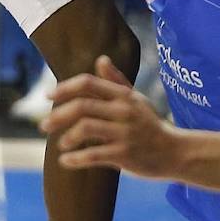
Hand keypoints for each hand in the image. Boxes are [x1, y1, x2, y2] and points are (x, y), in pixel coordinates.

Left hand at [41, 56, 182, 178]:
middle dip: (58, 115)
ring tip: (61, 144)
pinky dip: (76, 158)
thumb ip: (116, 81)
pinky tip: (65, 161)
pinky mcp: (125, 155)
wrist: (176, 152)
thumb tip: (100, 59)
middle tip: (43, 125)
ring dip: (68, 137)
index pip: (88, 83)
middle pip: (82, 106)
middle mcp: (123, 111)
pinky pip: (94, 155)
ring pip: (86, 128)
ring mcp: (124, 133)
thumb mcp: (136, 99)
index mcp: (123, 95)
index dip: (64, 88)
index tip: (47, 96)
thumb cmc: (151, 124)